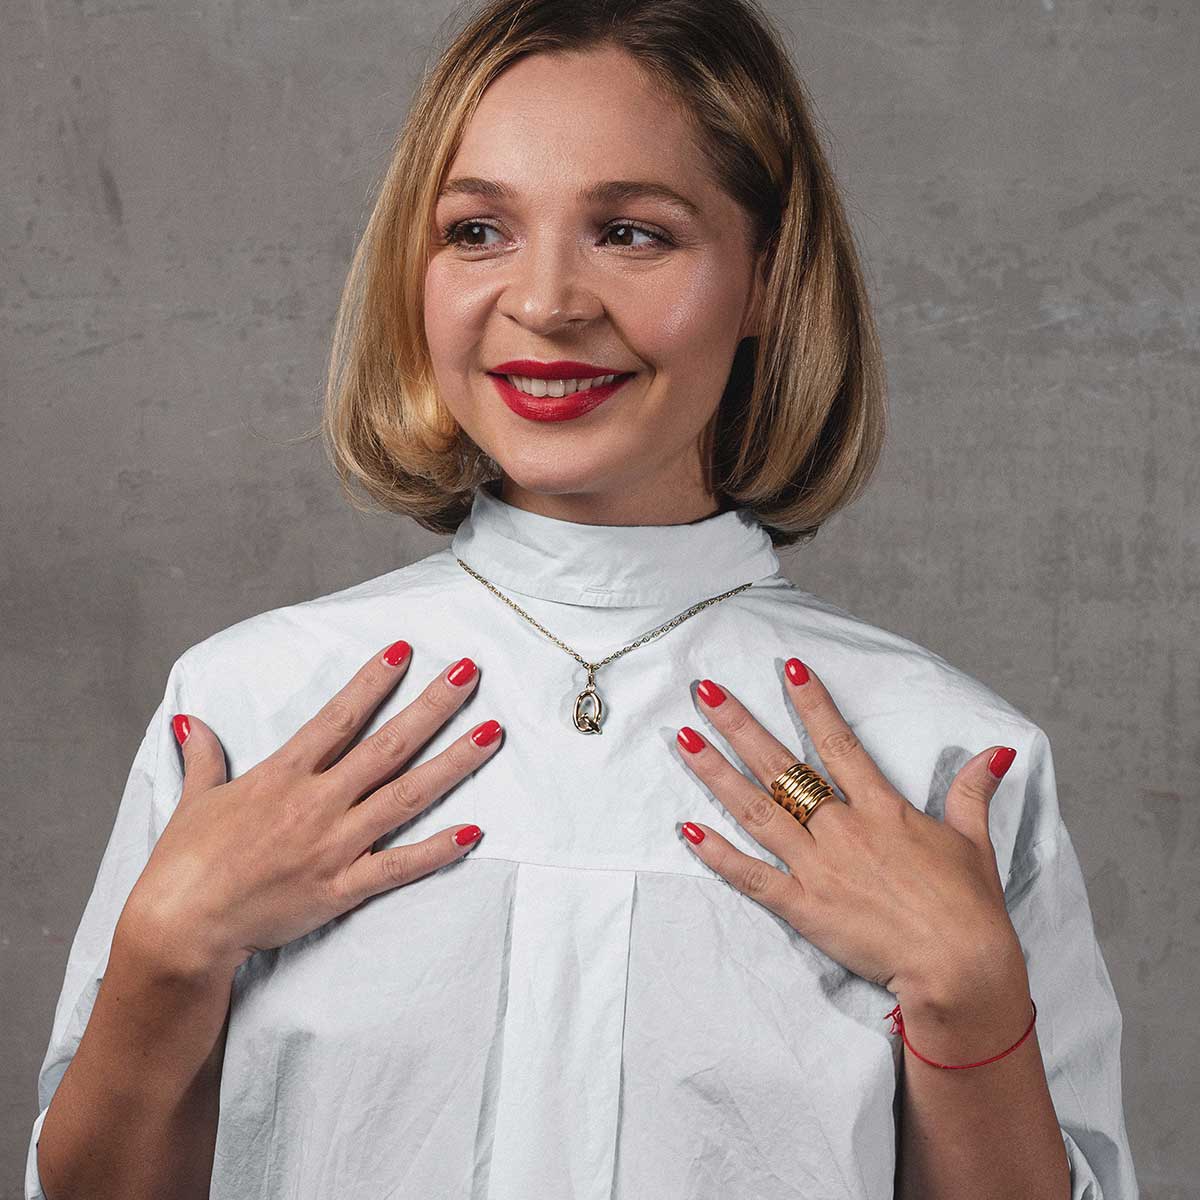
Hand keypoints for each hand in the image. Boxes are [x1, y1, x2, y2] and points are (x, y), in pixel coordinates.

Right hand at [120, 643, 501, 979]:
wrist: (179, 928)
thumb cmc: (184, 863)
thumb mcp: (196, 799)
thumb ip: (204, 757)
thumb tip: (191, 721)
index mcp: (283, 775)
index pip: (340, 717)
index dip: (374, 680)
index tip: (406, 650)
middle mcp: (316, 803)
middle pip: (388, 745)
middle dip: (432, 706)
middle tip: (470, 673)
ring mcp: (334, 846)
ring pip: (406, 795)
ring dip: (454, 763)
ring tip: (492, 733)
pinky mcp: (341, 888)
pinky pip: (399, 866)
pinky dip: (437, 849)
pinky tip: (473, 830)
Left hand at [673, 659, 1024, 1009]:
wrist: (960, 968)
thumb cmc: (970, 908)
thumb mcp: (975, 842)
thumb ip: (972, 792)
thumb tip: (996, 752)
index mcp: (882, 809)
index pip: (838, 743)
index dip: (812, 703)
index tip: (788, 668)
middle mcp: (843, 829)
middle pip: (780, 767)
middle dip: (739, 724)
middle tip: (704, 691)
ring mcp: (818, 867)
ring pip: (757, 811)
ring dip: (716, 774)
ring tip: (684, 740)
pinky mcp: (804, 908)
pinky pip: (752, 877)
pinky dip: (719, 855)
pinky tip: (688, 830)